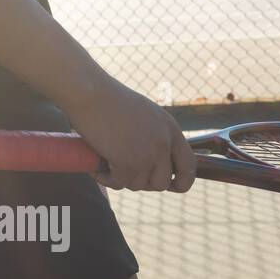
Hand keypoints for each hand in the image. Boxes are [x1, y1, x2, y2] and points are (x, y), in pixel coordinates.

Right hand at [63, 78, 195, 192]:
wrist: (91, 93)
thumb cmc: (111, 101)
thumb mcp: (145, 116)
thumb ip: (156, 136)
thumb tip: (154, 164)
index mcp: (171, 129)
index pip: (189, 165)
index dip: (183, 181)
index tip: (172, 186)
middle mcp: (164, 143)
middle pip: (162, 182)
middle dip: (144, 183)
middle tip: (125, 172)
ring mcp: (148, 155)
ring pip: (138, 185)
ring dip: (121, 178)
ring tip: (107, 161)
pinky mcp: (128, 163)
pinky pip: (119, 184)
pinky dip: (106, 178)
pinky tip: (98, 166)